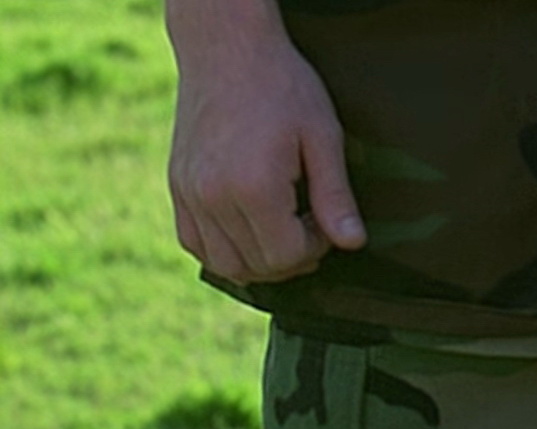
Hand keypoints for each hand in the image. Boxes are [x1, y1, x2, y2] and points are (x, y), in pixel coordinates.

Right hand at [165, 0, 365, 283]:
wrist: (227, 48)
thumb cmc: (282, 87)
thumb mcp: (323, 137)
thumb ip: (335, 196)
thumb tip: (353, 244)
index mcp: (253, 186)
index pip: (286, 256)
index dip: (315, 248)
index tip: (325, 220)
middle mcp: (213, 196)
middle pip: (256, 266)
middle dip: (292, 255)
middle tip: (310, 223)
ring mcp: (188, 192)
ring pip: (223, 263)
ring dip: (259, 259)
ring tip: (283, 227)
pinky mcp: (176, 185)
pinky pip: (193, 242)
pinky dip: (223, 249)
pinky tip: (251, 227)